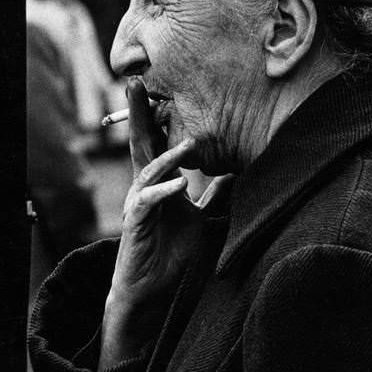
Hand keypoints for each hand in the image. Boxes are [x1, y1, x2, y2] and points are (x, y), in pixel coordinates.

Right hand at [98, 79, 205, 371]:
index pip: (158, 142)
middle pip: (141, 143)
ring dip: (166, 155)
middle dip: (139, 113)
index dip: (158, 115)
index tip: (160, 86)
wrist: (152, 289)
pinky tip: (179, 186)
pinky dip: (162, 192)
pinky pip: (146, 202)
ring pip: (147, 170)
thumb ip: (215, 197)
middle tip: (136, 82)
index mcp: (159, 182)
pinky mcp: (135, 224)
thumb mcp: (201, 219)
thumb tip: (236, 176)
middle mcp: (144, 187)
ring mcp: (138, 204)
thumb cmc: (172, 253)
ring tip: (187, 145)